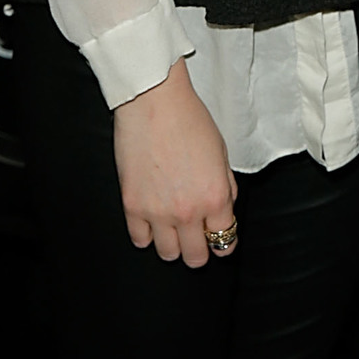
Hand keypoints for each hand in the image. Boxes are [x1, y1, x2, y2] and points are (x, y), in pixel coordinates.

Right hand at [112, 58, 237, 267]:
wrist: (154, 102)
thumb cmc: (189, 119)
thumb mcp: (221, 151)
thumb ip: (225, 184)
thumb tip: (224, 206)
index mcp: (215, 197)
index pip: (225, 240)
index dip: (224, 241)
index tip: (220, 240)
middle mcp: (188, 211)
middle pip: (195, 257)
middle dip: (199, 250)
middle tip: (196, 239)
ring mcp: (158, 212)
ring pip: (168, 254)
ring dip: (173, 245)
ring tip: (172, 229)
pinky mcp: (132, 206)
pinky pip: (140, 240)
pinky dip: (147, 235)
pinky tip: (151, 221)